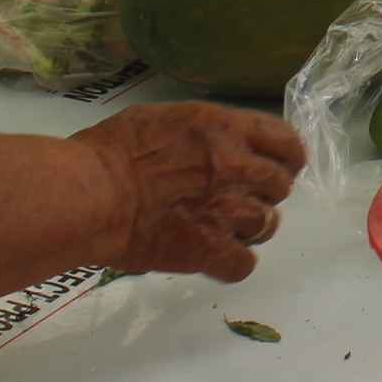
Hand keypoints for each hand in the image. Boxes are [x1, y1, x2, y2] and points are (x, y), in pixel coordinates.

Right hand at [74, 103, 304, 282]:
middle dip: (266, 192)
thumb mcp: (163, 118)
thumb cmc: (112, 151)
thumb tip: (206, 144)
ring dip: (250, 226)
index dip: (289, 156)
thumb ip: (199, 131)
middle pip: (280, 185)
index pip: (285, 141)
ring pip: (267, 224)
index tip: (284, 165)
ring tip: (222, 226)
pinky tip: (214, 257)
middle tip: (240, 197)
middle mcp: (238, 167)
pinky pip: (244, 263)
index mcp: (226, 129)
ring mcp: (229, 211)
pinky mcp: (212, 250)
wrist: (93, 194)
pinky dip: (232, 262)